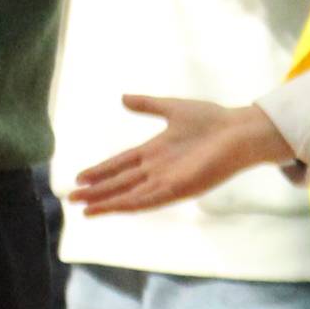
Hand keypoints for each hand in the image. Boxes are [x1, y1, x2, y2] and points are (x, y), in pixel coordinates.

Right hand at [67, 96, 292, 214]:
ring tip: (84, 210)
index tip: (80, 177)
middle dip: (96, 191)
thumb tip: (123, 98)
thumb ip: (148, 105)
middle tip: (70, 198)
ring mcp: (167, 181)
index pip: (121, 164)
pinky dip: (129, 205)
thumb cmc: (212, 120)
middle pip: (120, 182)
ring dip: (107, 202)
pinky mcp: (178, 189)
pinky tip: (113, 209)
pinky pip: (149, 200)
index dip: (100, 171)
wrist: (239, 132)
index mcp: (155, 152)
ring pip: (129, 195)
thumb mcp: (173, 108)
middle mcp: (158, 170)